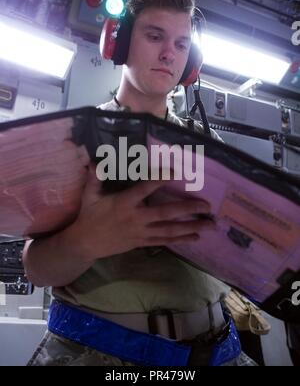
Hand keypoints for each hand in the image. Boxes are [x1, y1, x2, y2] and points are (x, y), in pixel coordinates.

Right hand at [64, 165, 214, 260]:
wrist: (85, 244)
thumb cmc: (89, 216)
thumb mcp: (89, 196)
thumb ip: (94, 177)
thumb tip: (95, 160)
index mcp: (124, 203)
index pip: (144, 188)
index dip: (159, 179)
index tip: (176, 171)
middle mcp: (136, 218)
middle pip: (166, 213)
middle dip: (187, 209)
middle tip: (207, 206)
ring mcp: (141, 232)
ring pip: (169, 230)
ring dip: (191, 227)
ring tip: (209, 225)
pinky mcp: (142, 243)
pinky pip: (164, 241)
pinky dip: (180, 240)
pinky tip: (195, 238)